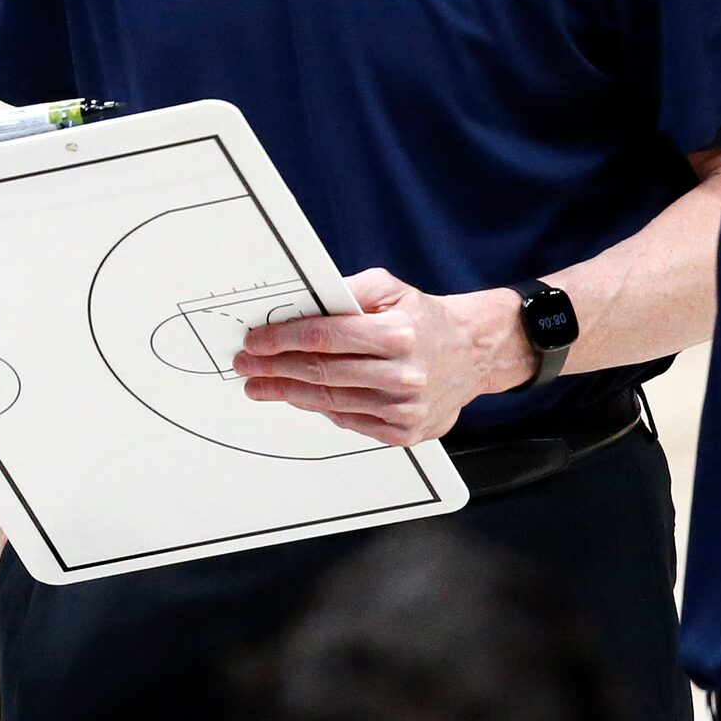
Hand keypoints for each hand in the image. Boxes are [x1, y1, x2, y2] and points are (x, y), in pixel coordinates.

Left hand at [234, 270, 535, 446]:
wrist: (473, 353)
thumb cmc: (425, 319)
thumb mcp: (390, 288)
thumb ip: (345, 292)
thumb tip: (298, 306)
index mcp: (397, 334)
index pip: (324, 337)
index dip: (282, 340)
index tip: (255, 341)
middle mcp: (403, 373)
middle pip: (321, 373)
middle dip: (274, 368)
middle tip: (246, 366)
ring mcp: (404, 407)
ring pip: (330, 402)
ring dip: (288, 393)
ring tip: (261, 385)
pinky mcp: (405, 432)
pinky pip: (349, 422)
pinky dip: (321, 409)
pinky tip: (300, 398)